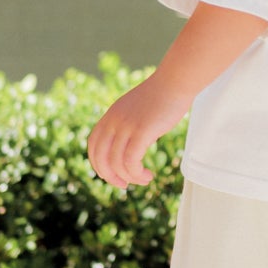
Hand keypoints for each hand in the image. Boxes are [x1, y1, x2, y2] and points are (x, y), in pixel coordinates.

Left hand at [87, 73, 189, 188]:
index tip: (110, 174)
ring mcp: (126, 126)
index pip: (93, 145)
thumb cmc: (162, 96)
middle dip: (110, 176)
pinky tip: (148, 175)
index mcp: (111, 116)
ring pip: (117, 163)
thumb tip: (128, 143)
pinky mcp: (141, 131)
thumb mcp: (136, 109)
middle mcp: (114, 121)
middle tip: (123, 185)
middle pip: (100, 157)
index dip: (98, 164)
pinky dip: (137, 173)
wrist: (175, 81)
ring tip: (144, 179)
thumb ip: (127, 123)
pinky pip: (131, 161)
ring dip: (129, 177)